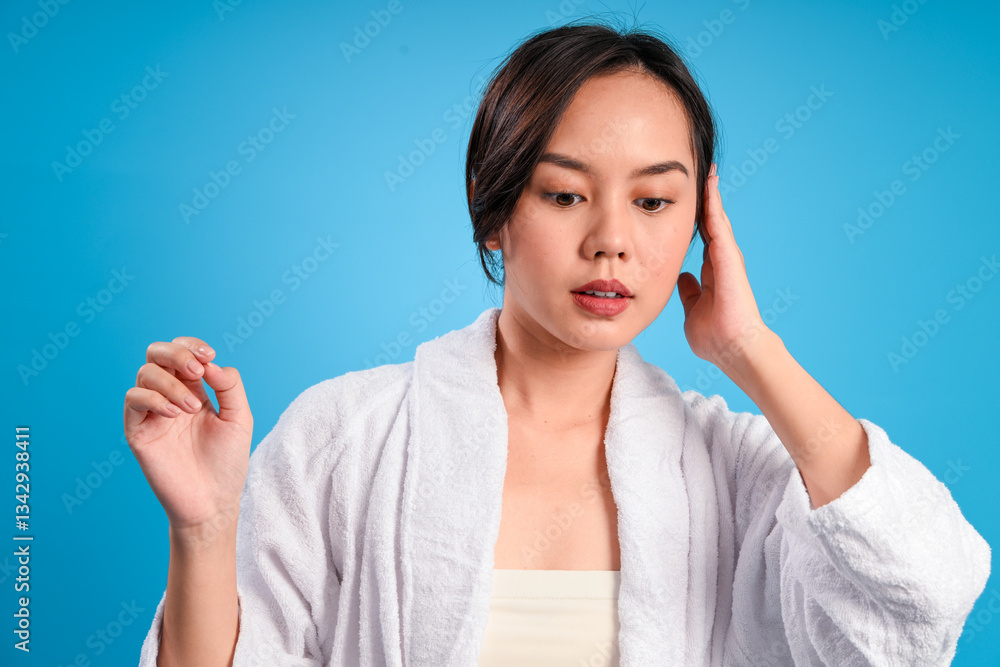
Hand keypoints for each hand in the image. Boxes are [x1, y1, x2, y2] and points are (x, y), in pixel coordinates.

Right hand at [124, 338, 252, 543]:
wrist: (212, 501)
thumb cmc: (227, 461)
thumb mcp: (239, 418)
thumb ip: (230, 386)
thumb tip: (211, 364)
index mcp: (194, 389)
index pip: (182, 352)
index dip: (191, 345)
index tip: (209, 356)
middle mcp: (170, 395)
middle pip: (156, 354)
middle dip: (176, 353)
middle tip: (196, 371)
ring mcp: (152, 412)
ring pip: (145, 374)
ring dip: (171, 383)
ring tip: (191, 409)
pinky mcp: (138, 431)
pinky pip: (133, 400)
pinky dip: (153, 398)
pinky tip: (174, 414)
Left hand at [676, 164, 768, 369]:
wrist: (734, 349)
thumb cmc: (715, 338)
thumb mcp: (693, 310)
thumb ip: (689, 293)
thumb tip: (683, 279)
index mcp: (711, 272)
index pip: (700, 239)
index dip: (693, 220)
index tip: (684, 202)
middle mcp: (720, 261)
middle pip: (710, 223)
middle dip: (704, 200)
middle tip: (699, 174)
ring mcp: (726, 257)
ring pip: (715, 218)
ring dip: (711, 194)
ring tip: (706, 170)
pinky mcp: (729, 256)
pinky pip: (718, 223)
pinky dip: (713, 203)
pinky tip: (709, 184)